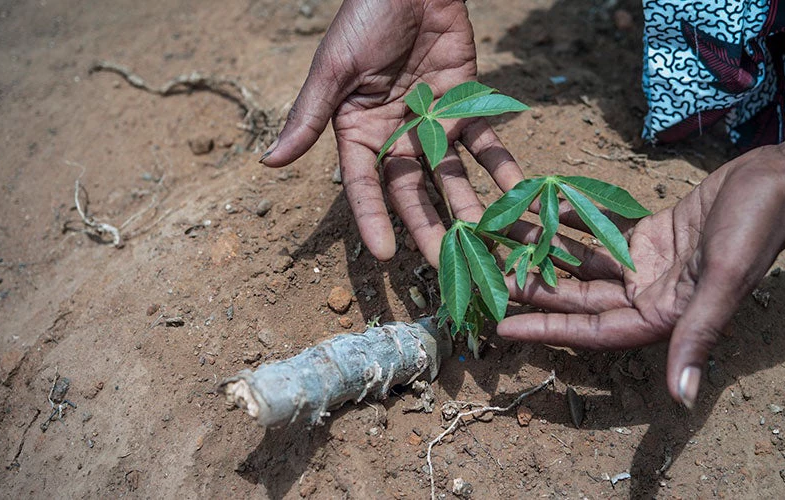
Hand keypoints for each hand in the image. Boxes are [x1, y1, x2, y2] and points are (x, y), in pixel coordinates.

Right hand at [260, 0, 524, 263]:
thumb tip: (267, 163)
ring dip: (469, 209)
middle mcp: (395, 137)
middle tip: (444, 265)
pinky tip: (518, 194)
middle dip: (428, 229)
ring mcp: (433, 126)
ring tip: (486, 243)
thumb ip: (308, 117)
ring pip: (451, 177)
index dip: (372, 218)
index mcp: (357, 132)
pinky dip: (502, 168)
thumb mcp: (333, 69)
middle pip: (412, 193)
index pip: (363, 186)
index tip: (382, 254)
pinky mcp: (466, 109)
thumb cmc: (364, 18)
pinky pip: (487, 145)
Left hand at [498, 145, 784, 407]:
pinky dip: (572, 223)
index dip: (546, 330)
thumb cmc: (754, 230)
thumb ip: (697, 337)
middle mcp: (650, 296)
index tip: (501, 326)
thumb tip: (681, 399)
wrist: (780, 181)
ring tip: (503, 241)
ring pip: (585, 264)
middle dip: (535, 290)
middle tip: (487, 278)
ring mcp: (648, 265)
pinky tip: (541, 211)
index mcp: (663, 317)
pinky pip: (601, 233)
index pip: (592, 331)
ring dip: (547, 254)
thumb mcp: (722, 281)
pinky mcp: (651, 235)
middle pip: (580, 299)